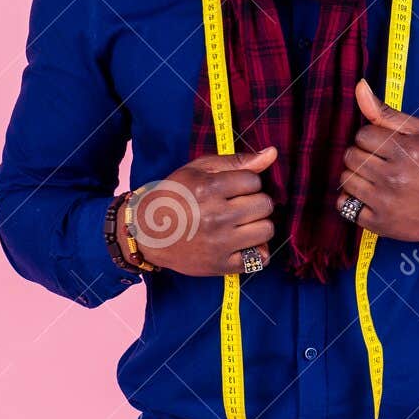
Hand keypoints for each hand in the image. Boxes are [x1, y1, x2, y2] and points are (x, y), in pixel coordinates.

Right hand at [130, 147, 276, 276]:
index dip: (247, 183)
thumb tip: (272, 153)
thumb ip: (236, 161)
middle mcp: (216, 217)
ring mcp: (220, 243)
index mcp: (209, 189)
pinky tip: (243, 244)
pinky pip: (258, 259)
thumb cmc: (174, 195)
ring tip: (241, 224)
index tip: (233, 188)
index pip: (254, 181)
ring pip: (266, 230)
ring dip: (258, 225)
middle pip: (264, 205)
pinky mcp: (220, 265)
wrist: (146, 232)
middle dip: (254, 202)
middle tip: (238, 206)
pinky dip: (257, 252)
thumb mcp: (198, 170)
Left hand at [335, 79, 418, 242]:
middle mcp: (393, 177)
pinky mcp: (380, 224)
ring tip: (375, 178)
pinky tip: (369, 196)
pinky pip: (345, 207)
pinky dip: (352, 200)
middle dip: (362, 155)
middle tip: (380, 162)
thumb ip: (387, 112)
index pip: (362, 135)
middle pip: (351, 156)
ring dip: (356, 177)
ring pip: (345, 180)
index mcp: (404, 151)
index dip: (371, 138)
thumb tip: (359, 87)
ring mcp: (385, 202)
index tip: (385, 146)